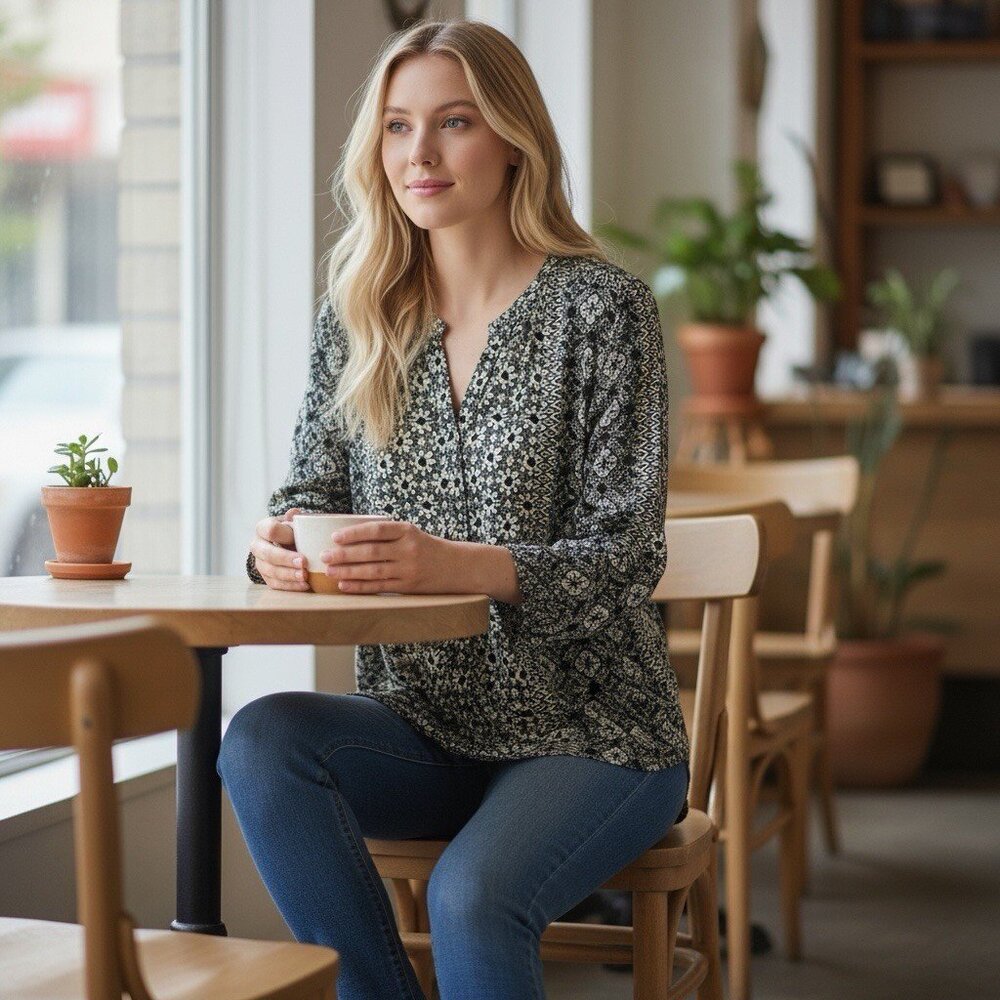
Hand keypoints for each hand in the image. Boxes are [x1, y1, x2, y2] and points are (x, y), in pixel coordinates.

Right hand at [250, 507, 309, 590]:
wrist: (288, 544)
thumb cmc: (293, 530)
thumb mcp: (294, 521)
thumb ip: (296, 519)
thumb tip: (294, 513)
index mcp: (263, 528)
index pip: (270, 530)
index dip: (284, 535)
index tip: (298, 539)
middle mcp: (257, 546)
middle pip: (268, 554)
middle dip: (286, 559)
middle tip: (303, 563)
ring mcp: (260, 563)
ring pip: (271, 571)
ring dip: (289, 575)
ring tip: (305, 576)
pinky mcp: (266, 577)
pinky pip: (275, 584)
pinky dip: (290, 586)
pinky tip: (304, 586)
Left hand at [320, 519, 459, 593]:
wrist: (455, 566)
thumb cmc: (426, 547)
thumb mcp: (411, 533)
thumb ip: (386, 534)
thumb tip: (349, 536)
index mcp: (408, 531)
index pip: (377, 530)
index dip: (355, 533)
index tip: (335, 536)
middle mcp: (408, 549)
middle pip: (371, 552)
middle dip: (345, 555)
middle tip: (325, 556)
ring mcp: (409, 569)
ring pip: (373, 571)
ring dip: (348, 572)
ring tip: (330, 572)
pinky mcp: (408, 586)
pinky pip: (380, 587)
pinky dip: (360, 587)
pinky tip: (345, 586)